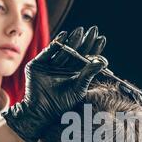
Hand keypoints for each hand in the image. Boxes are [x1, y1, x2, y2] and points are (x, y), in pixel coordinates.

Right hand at [2, 27, 107, 141]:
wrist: (41, 111)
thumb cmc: (62, 103)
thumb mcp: (79, 88)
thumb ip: (89, 74)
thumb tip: (103, 61)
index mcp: (74, 74)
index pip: (86, 58)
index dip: (94, 48)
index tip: (102, 39)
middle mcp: (63, 68)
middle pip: (76, 51)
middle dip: (85, 41)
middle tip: (94, 30)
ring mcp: (50, 65)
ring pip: (64, 50)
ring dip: (73, 40)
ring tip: (80, 31)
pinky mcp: (38, 64)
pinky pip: (49, 51)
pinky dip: (56, 43)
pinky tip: (64, 35)